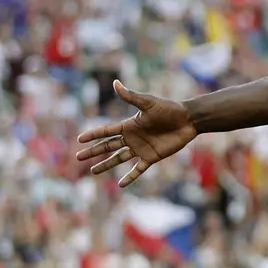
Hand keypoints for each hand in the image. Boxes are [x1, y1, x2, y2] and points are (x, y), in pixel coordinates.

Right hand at [76, 80, 197, 186]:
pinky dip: (130, 177)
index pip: (106, 131)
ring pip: (119, 159)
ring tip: (93, 172)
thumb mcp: (148, 103)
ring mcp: (141, 149)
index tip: (79, 139)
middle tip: (79, 157)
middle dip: (94, 152)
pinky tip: (121, 184)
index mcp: (129, 125)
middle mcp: (132, 138)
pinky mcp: (152, 157)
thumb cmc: (169, 109)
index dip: (93, 135)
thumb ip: (131, 96)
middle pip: (108, 146)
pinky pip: (138, 169)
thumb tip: (115, 83)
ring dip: (106, 165)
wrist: (188, 120)